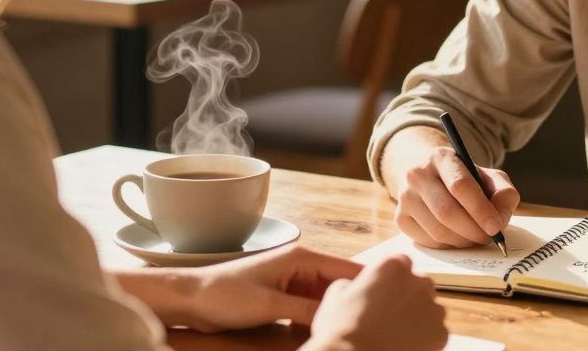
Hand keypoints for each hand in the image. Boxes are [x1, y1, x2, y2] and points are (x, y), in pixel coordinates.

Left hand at [179, 245, 360, 332]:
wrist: (191, 299)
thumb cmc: (225, 294)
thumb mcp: (270, 305)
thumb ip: (307, 310)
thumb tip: (340, 316)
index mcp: (302, 257)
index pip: (348, 268)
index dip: (371, 281)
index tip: (397, 294)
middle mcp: (302, 266)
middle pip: (340, 284)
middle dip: (355, 299)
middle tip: (377, 318)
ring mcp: (293, 282)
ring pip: (327, 297)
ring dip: (336, 311)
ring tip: (355, 325)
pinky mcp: (284, 296)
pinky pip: (311, 307)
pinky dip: (319, 318)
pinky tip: (326, 330)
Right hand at [304, 255, 447, 350]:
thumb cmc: (342, 330)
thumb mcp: (336, 295)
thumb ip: (353, 283)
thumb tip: (356, 287)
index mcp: (393, 266)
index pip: (401, 263)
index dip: (392, 279)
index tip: (383, 292)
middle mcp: (418, 282)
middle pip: (420, 284)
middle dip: (409, 296)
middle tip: (390, 315)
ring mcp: (433, 307)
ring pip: (430, 309)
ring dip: (419, 317)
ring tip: (396, 334)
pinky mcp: (441, 333)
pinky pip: (436, 332)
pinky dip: (425, 339)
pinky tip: (405, 346)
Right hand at [384, 127, 519, 248]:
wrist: (430, 177)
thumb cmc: (464, 179)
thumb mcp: (488, 177)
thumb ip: (503, 192)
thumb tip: (500, 217)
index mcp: (441, 157)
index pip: (460, 186)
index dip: (480, 209)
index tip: (496, 226)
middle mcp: (417, 174)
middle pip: (447, 211)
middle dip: (473, 230)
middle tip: (489, 238)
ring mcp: (405, 197)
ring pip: (437, 230)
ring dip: (463, 241)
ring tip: (476, 238)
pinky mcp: (400, 218)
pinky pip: (428, 241)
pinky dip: (448, 246)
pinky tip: (458, 238)